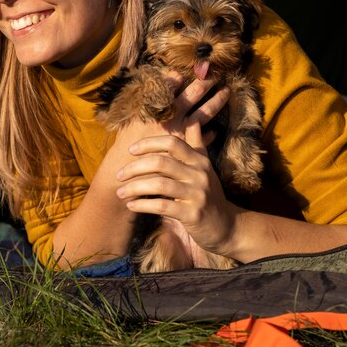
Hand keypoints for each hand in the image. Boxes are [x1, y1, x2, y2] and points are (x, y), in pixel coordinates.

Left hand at [115, 85, 235, 255]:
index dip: (149, 143)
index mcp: (199, 160)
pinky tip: (131, 206)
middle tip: (118, 175)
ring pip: (159, 184)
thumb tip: (193, 119)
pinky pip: (163, 206)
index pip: (172, 142)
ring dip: (134, 187)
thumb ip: (197, 144)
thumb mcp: (206, 167)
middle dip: (135, 167)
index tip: (131, 150)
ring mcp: (197, 194)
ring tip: (120, 192)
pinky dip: (143, 205)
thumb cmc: (209, 194)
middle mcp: (199, 174)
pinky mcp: (193, 214)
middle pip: (161, 162)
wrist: (228, 226)